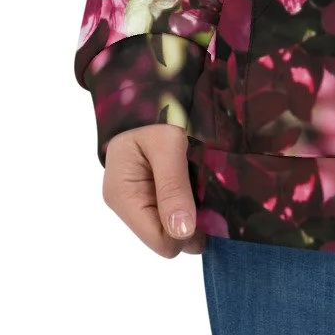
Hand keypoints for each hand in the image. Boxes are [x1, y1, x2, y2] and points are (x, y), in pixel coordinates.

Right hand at [103, 123, 205, 256]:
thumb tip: (182, 232)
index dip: (188, 232)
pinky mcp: (149, 194)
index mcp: (124, 196)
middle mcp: (128, 205)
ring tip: (205, 186)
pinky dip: (189, 204)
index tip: (209, 208)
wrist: (149, 93)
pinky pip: (173, 213)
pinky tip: (198, 185)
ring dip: (193, 214)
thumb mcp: (167, 144)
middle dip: (192, 224)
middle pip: (167, 238)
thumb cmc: (155, 114)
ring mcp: (138, 201)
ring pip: (172, 228)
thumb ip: (173, 186)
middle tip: (211, 194)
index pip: (160, 242)